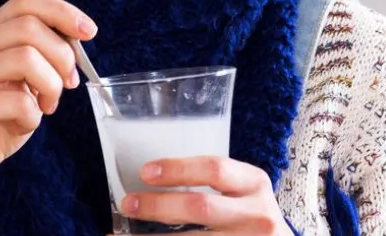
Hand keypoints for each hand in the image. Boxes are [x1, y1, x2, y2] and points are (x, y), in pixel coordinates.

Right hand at [0, 0, 97, 200]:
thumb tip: (77, 33)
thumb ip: (41, 52)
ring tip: (47, 105)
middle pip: (30, 26)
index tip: (89, 32)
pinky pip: (19, 101)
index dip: (63, 12)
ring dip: (51, 85)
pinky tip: (23, 124)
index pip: (26, 2)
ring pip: (27, 57)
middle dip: (62, 55)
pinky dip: (33, 116)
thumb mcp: (24, 78)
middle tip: (67, 83)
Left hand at [121, 156, 293, 234]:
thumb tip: (148, 180)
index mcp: (255, 184)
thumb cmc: (250, 217)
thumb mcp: (243, 192)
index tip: (145, 173)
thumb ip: (210, 184)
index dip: (177, 169)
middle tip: (128, 204)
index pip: (214, 169)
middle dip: (158, 206)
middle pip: (200, 207)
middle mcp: (257, 215)